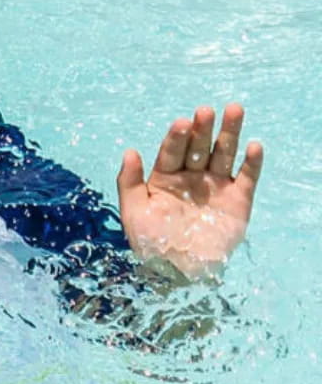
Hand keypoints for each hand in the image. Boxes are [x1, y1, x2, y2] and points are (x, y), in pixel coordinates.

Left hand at [117, 103, 262, 279]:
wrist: (177, 273)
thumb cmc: (150, 244)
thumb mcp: (133, 212)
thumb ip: (129, 182)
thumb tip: (129, 151)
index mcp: (165, 178)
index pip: (171, 151)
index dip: (177, 137)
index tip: (181, 122)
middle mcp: (191, 178)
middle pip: (198, 147)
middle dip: (202, 129)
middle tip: (205, 110)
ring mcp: (215, 187)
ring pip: (223, 154)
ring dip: (229, 133)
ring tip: (233, 110)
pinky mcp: (237, 201)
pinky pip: (246, 178)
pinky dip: (252, 163)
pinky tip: (254, 146)